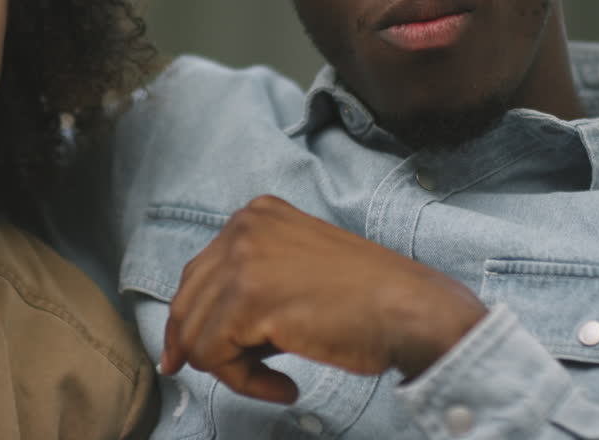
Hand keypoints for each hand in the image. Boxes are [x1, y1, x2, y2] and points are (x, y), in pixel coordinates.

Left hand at [160, 194, 486, 403]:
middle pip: (186, 301)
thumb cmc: (367, 301)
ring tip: (275, 379)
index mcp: (256, 214)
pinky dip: (244, 383)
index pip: (198, 273)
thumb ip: (250, 288)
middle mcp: (244, 226)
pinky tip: (282, 384)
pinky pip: (214, 356)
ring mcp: (244, 259)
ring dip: (232, 370)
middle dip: (200, 348)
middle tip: (229, 377)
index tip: (188, 356)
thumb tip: (199, 337)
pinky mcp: (249, 299)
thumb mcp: (296, 271)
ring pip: (194, 334)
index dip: (191, 321)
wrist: (411, 309)